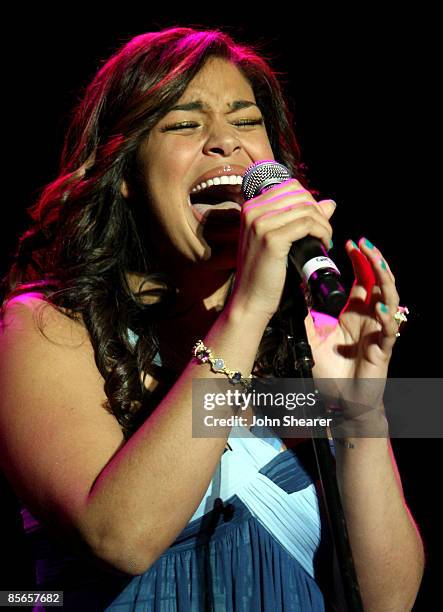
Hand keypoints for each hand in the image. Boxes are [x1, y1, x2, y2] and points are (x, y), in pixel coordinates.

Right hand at [229, 179, 335, 319]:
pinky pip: (307, 225)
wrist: (250, 300)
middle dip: (319, 213)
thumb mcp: (280, 240)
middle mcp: (252, 211)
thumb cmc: (264, 273)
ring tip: (326, 241)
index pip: (291, 187)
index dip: (311, 202)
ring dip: (324, 224)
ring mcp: (260, 224)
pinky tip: (324, 245)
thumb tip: (330, 203)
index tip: (318, 223)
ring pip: (306, 209)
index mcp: (251, 208)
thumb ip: (301, 218)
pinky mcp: (271, 239)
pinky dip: (322, 233)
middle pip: (300, 195)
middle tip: (325, 233)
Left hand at [307, 238, 400, 423]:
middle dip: (373, 260)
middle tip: (362, 242)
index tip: (348, 241)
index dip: (359, 259)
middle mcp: (370, 317)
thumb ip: (307, 311)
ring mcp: (379, 331)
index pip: (361, 278)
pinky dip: (385, 318)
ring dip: (384, 280)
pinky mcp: (383, 349)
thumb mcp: (311, 334)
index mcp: (354, 311)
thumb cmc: (329, 368)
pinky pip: (389, 331)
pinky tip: (378, 309)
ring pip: (390, 299)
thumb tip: (293, 286)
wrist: (339, 399)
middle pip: (379, 281)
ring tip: (375, 262)